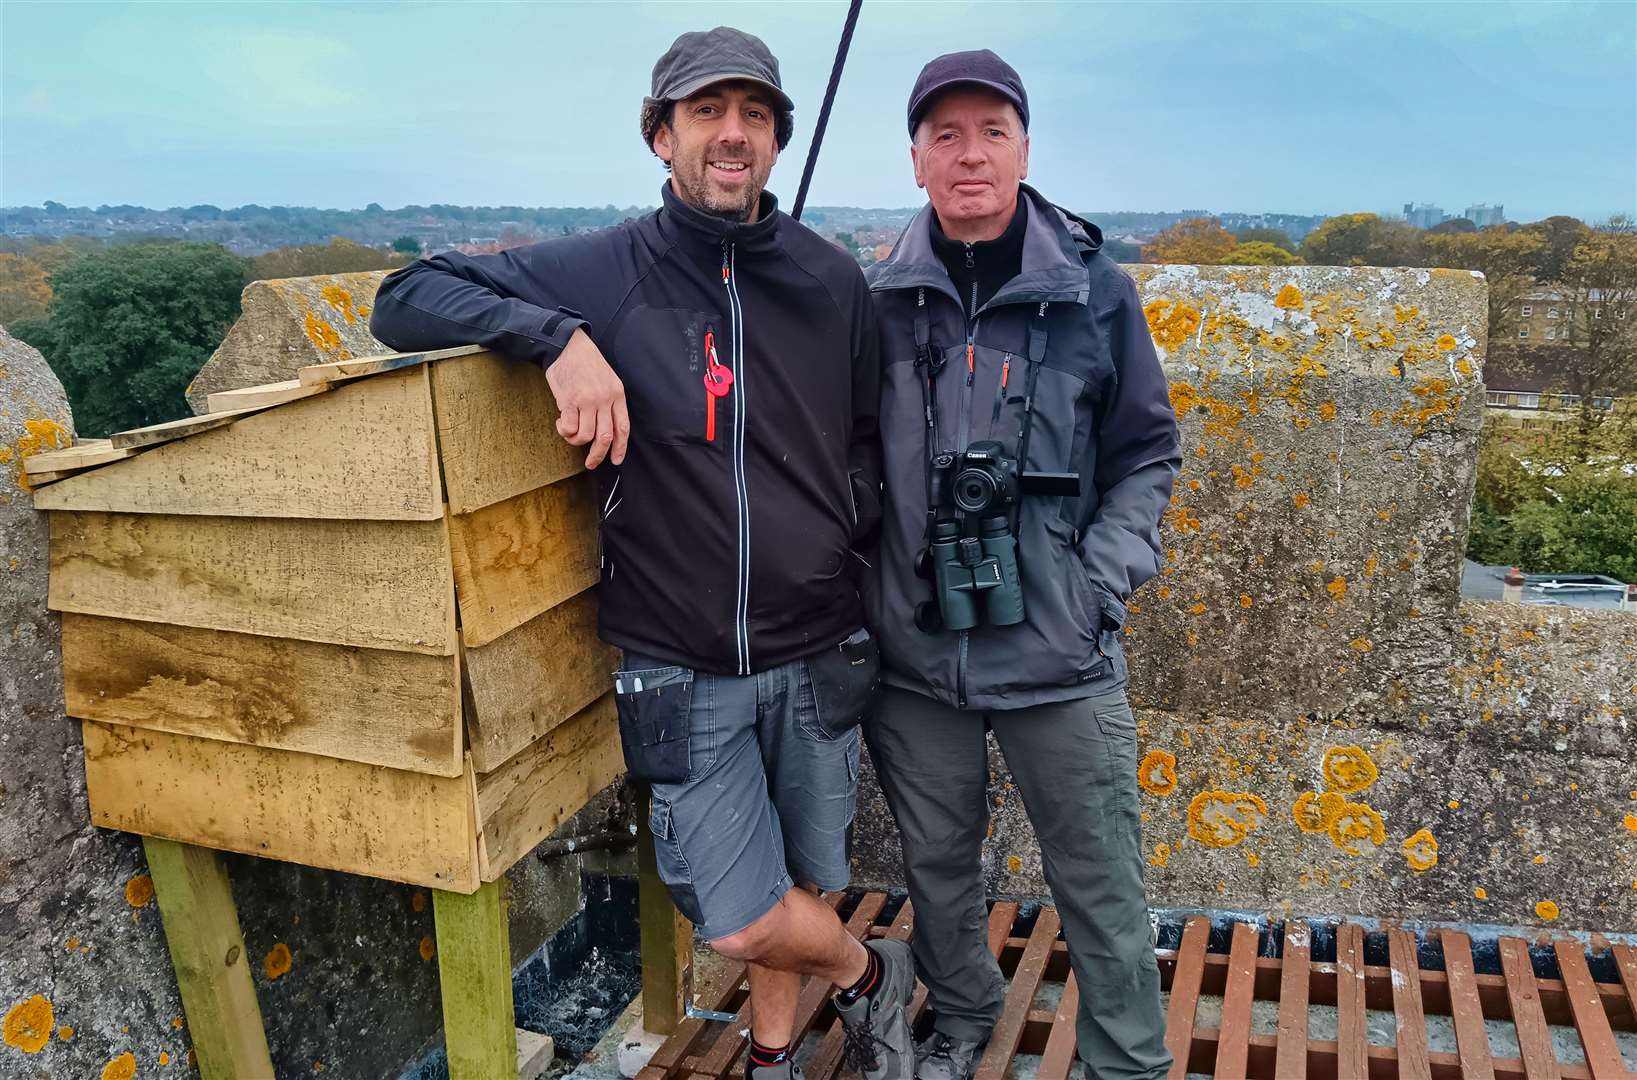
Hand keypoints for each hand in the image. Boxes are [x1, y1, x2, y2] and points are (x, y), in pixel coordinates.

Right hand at [546, 328, 629, 467]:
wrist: (568, 345)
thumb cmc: (587, 363)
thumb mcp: (608, 379)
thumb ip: (609, 402)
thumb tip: (604, 430)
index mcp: (617, 394)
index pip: (622, 427)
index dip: (620, 448)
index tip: (616, 460)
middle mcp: (604, 399)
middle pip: (605, 436)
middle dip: (598, 455)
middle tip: (591, 464)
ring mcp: (587, 400)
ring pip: (586, 436)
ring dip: (576, 440)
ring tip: (570, 433)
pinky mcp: (569, 400)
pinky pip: (569, 428)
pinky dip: (564, 431)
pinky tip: (561, 423)